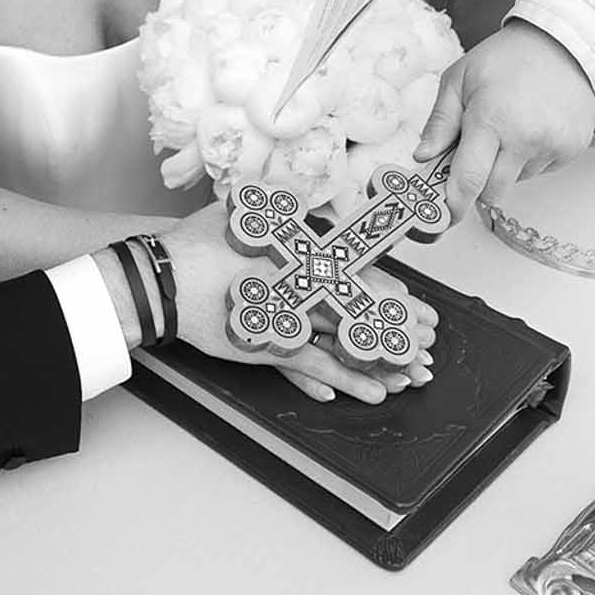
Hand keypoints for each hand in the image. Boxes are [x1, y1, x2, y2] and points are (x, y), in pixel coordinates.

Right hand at [159, 205, 437, 403]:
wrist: (162, 276)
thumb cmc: (199, 242)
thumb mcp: (245, 212)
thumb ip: (278, 209)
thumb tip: (302, 202)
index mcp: (301, 254)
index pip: (360, 275)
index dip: (393, 294)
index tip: (420, 307)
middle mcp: (301, 286)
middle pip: (363, 309)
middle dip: (400, 327)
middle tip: (431, 343)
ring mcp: (288, 317)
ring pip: (348, 340)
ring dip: (384, 358)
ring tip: (415, 374)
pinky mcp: (269, 344)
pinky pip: (318, 366)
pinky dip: (346, 379)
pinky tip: (372, 393)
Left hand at [413, 20, 594, 221]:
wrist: (565, 43)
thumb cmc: (507, 57)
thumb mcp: (459, 79)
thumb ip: (440, 122)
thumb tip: (422, 157)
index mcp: (491, 119)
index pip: (468, 180)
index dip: (452, 204)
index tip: (441, 216)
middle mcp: (526, 138)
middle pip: (492, 192)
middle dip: (476, 184)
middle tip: (471, 156)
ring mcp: (553, 146)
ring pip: (516, 181)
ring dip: (503, 168)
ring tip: (506, 128)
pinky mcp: (572, 149)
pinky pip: (540, 171)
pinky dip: (528, 159)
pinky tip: (529, 128)